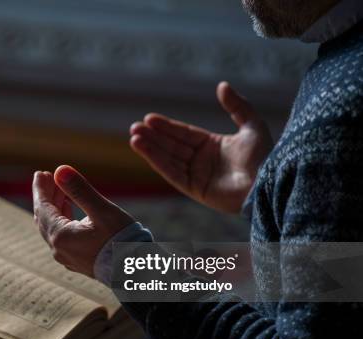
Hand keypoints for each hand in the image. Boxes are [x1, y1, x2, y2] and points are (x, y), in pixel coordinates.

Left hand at [32, 165, 133, 276]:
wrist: (135, 271)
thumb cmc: (121, 240)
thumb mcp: (101, 210)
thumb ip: (79, 190)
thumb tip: (60, 170)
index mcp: (61, 237)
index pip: (42, 208)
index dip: (40, 189)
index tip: (40, 173)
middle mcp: (59, 249)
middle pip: (45, 218)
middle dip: (46, 196)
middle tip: (48, 177)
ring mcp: (67, 257)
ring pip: (53, 228)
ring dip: (55, 207)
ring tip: (60, 190)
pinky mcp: (77, 261)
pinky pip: (62, 237)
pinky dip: (62, 220)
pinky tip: (68, 210)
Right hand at [130, 81, 272, 212]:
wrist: (267, 183)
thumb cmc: (264, 157)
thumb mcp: (252, 125)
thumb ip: (237, 106)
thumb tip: (222, 85)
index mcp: (213, 146)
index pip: (184, 134)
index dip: (167, 126)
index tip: (149, 118)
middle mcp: (202, 161)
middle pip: (172, 146)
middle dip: (153, 137)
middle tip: (134, 127)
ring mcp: (197, 175)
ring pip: (168, 158)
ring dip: (150, 148)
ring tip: (133, 137)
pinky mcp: (194, 189)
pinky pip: (171, 172)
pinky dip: (156, 161)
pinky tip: (143, 149)